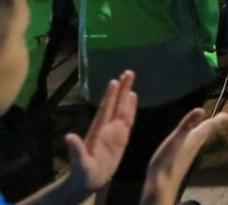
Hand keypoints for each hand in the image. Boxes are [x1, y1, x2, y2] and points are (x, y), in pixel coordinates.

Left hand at [62, 71, 137, 194]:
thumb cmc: (82, 173)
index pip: (105, 110)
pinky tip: (133, 97)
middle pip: (116, 104)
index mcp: (98, 131)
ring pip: (123, 108)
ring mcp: (115, 131)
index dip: (110, 97)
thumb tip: (69, 137)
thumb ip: (75, 150)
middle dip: (122, 88)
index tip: (114, 81)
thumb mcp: (79, 163)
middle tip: (128, 72)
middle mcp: (107, 127)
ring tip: (131, 79)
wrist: (89, 180)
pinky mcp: (122, 137)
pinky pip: (128, 119)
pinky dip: (132, 107)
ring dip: (127, 94)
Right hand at [140, 107, 227, 204]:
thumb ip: (187, 125)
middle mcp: (195, 146)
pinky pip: (190, 145)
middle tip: (220, 118)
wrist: (162, 186)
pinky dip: (193, 139)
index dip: (218, 120)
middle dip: (212, 124)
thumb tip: (201, 109)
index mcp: (195, 139)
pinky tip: (188, 141)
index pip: (210, 126)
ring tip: (206, 125)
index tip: (227, 115)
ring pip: (199, 139)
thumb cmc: (169, 161)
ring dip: (203, 131)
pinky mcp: (180, 161)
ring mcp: (188, 155)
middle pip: (206, 132)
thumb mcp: (176, 139)